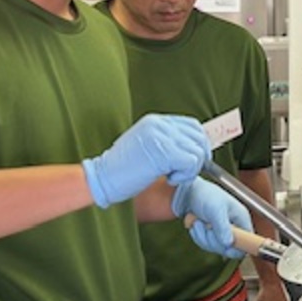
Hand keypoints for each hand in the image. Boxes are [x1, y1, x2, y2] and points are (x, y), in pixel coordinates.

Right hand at [82, 114, 210, 207]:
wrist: (102, 178)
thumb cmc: (122, 169)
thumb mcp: (147, 147)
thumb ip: (168, 142)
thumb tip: (195, 149)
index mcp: (156, 121)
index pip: (193, 125)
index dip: (199, 144)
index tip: (194, 161)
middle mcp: (159, 124)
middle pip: (199, 137)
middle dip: (198, 159)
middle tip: (183, 172)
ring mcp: (161, 136)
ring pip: (198, 151)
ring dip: (189, 170)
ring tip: (172, 176)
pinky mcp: (163, 152)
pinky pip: (191, 163)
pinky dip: (185, 176)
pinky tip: (169, 179)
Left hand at [172, 177, 251, 257]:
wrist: (188, 193)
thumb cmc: (205, 195)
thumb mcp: (215, 209)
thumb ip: (223, 227)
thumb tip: (228, 243)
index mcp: (241, 218)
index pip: (249, 240)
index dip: (240, 247)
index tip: (227, 249)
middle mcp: (234, 226)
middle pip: (229, 247)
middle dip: (213, 240)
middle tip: (206, 227)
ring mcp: (222, 232)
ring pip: (216, 247)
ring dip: (203, 237)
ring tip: (199, 222)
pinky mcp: (212, 235)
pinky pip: (207, 244)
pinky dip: (198, 236)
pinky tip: (196, 225)